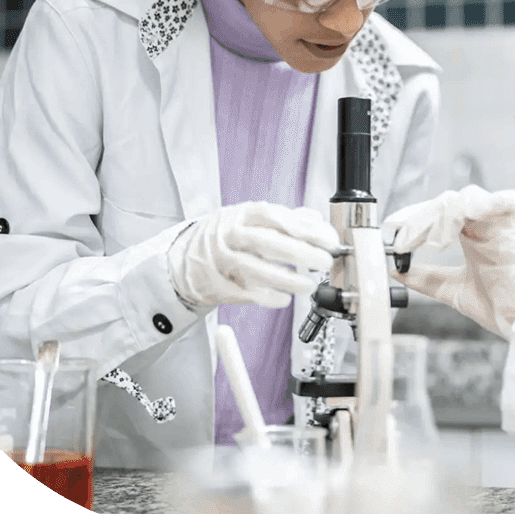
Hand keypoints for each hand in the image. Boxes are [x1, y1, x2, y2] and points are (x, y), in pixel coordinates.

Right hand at [167, 202, 336, 308]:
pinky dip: (265, 297)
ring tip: (309, 285)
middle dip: (299, 252)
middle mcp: (230, 234)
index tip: (329, 239)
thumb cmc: (228, 236)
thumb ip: (287, 220)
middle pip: (267, 242)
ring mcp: (220, 259)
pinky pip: (243, 292)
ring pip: (254, 269)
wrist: (186, 257)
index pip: (277, 217)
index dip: (305, 228)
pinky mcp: (215, 284)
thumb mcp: (253, 220)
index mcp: (244, 214)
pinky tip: (283, 299)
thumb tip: (317, 220)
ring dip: (286, 279)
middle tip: (324, 261)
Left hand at [383, 185, 514, 338]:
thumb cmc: (500, 306)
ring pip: (467, 198)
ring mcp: (503, 221)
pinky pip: (504, 199)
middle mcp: (486, 223)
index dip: (414, 216)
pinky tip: (461, 226)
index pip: (439, 211)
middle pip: (448, 201)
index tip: (393, 229)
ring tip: (435, 244)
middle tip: (406, 242)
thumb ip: (427, 279)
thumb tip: (398, 271)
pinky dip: (480, 206)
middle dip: (421, 220)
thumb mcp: (453, 290)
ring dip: (444, 217)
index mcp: (472, 234)